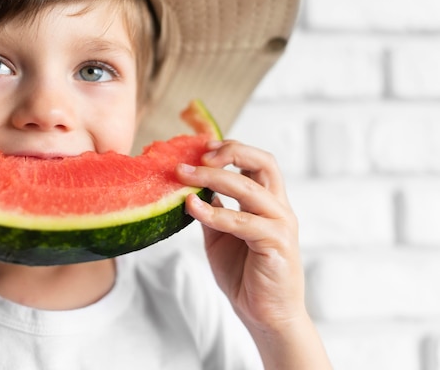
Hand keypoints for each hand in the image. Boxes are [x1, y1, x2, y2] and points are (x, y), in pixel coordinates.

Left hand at [176, 140, 301, 327]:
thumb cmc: (245, 275)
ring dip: (213, 177)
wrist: (265, 316)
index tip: (202, 148)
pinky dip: (215, 213)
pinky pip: (242, 222)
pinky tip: (192, 207)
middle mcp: (278, 208)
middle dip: (230, 152)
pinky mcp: (276, 244)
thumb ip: (213, 211)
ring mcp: (281, 224)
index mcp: (268, 203)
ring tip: (183, 175)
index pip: (258, 162)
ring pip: (249, 188)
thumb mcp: (221, 236)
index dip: (232, 149)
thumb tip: (191, 188)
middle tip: (198, 155)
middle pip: (263, 163)